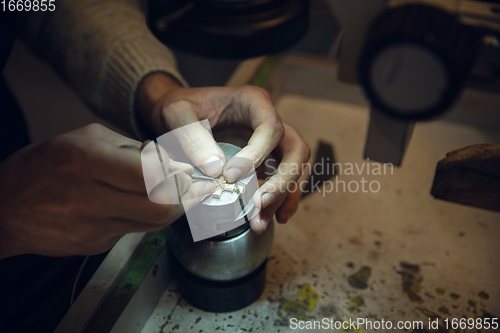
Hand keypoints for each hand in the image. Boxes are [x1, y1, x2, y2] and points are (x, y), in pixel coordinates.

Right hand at [0, 124, 212, 258]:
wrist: (5, 209)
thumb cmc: (42, 167)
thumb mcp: (84, 138)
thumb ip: (129, 148)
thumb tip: (168, 161)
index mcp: (84, 161)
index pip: (150, 176)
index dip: (179, 176)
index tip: (190, 171)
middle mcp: (88, 197)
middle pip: (160, 208)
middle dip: (187, 197)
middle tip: (195, 186)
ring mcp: (91, 227)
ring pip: (153, 224)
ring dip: (173, 208)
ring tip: (177, 193)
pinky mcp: (94, 245)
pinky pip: (134, 231)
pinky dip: (146, 217)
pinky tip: (141, 204)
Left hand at [137, 74, 310, 232]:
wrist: (177, 115)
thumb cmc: (180, 108)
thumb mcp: (176, 113)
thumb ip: (192, 136)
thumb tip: (217, 170)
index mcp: (253, 102)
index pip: (271, 127)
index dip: (257, 153)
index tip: (230, 175)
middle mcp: (268, 121)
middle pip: (295, 149)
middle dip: (283, 180)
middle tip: (259, 203)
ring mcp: (270, 143)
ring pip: (292, 168)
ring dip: (280, 198)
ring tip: (258, 223)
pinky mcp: (266, 161)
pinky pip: (284, 180)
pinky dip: (283, 200)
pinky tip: (276, 219)